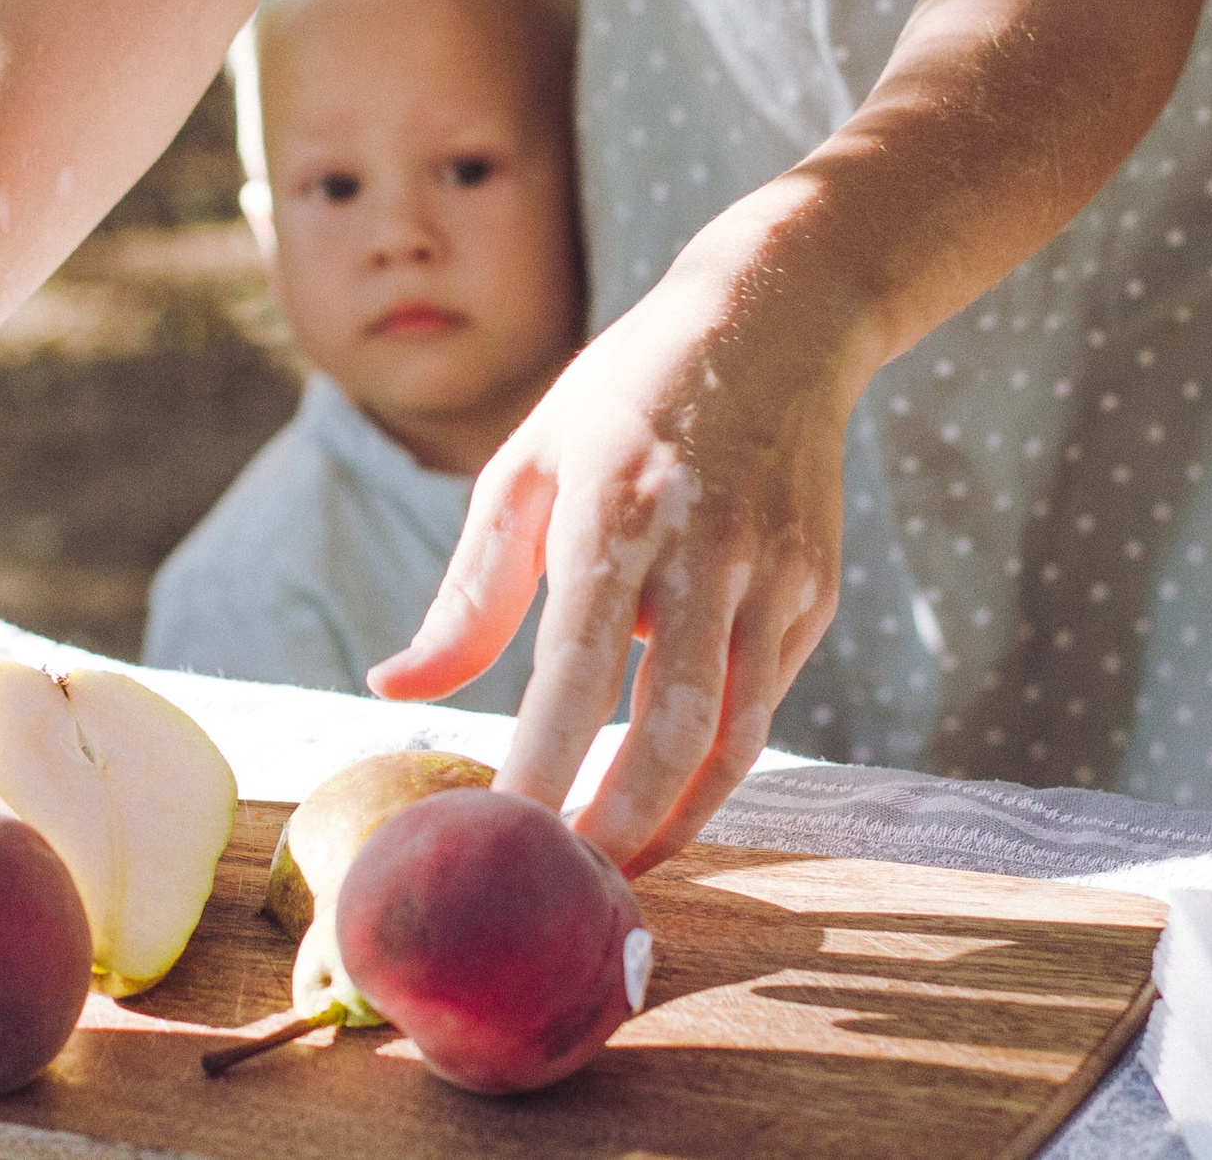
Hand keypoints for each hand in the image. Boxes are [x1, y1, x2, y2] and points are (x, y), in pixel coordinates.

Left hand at [370, 232, 858, 875]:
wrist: (781, 318)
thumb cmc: (627, 394)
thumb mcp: (528, 462)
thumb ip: (467, 593)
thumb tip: (395, 692)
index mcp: (617, 509)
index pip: (576, 672)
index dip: (540, 770)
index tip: (495, 842)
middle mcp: (708, 548)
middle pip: (676, 731)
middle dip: (622, 830)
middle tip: (565, 892)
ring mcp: (777, 577)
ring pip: (738, 740)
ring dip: (677, 821)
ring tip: (614, 869)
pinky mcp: (817, 594)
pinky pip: (765, 704)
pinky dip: (714, 765)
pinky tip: (663, 792)